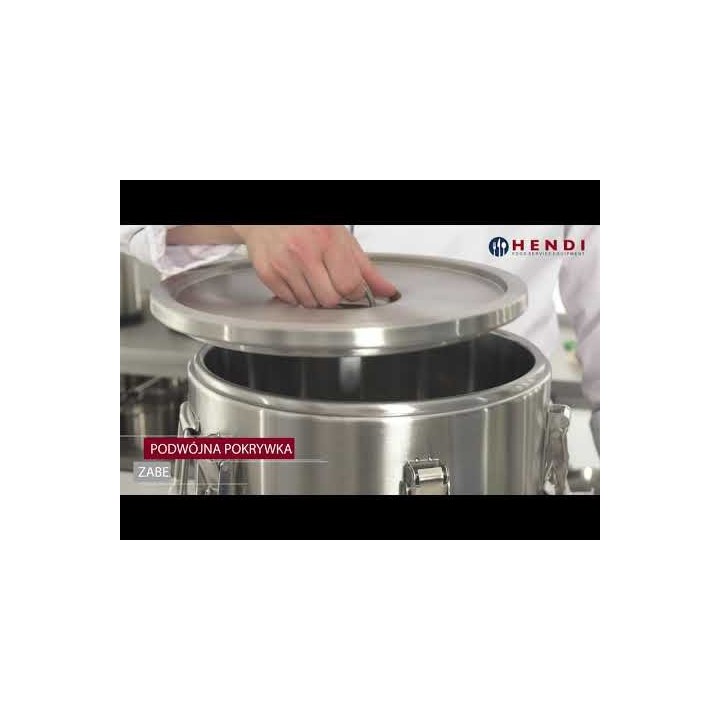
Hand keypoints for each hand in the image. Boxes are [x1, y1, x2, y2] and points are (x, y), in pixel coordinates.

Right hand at [233, 225, 396, 307]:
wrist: (267, 216)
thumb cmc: (307, 224)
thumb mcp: (342, 239)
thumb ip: (366, 269)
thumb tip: (387, 291)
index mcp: (327, 240)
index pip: (350, 285)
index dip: (354, 291)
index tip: (351, 287)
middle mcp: (304, 252)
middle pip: (330, 300)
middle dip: (334, 295)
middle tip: (329, 280)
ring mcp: (284, 264)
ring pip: (309, 304)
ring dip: (314, 296)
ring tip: (311, 275)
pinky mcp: (268, 273)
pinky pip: (290, 301)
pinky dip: (296, 295)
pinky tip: (296, 277)